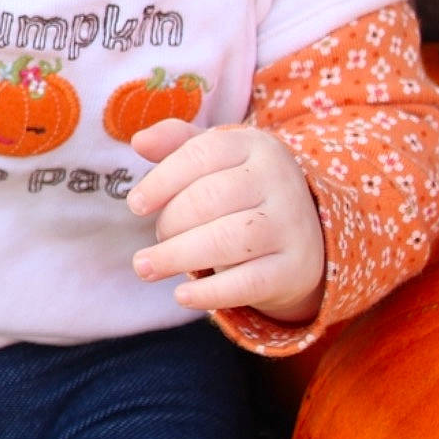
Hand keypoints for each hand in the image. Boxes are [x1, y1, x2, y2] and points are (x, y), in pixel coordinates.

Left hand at [125, 120, 324, 323]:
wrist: (303, 233)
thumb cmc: (240, 189)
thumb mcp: (214, 157)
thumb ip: (175, 142)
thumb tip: (139, 141)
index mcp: (254, 145)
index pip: (201, 154)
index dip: (161, 181)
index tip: (135, 205)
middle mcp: (279, 180)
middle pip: (209, 198)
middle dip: (170, 222)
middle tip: (156, 238)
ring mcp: (292, 225)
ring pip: (227, 240)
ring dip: (177, 256)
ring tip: (145, 267)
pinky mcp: (296, 268)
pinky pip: (249, 282)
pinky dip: (210, 292)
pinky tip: (181, 297)